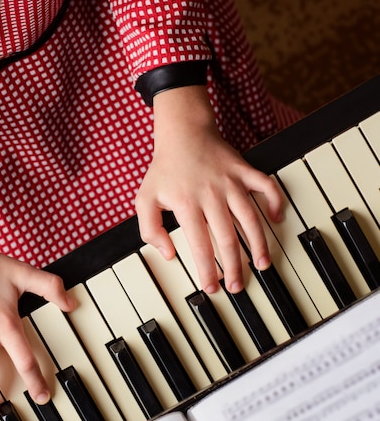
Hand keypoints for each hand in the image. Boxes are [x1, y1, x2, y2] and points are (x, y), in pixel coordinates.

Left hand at [135, 86, 282, 293]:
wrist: (182, 133)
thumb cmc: (164, 169)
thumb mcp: (144, 199)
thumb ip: (150, 229)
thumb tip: (169, 254)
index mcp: (186, 204)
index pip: (200, 245)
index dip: (207, 270)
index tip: (212, 287)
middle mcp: (211, 195)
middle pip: (228, 238)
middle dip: (235, 266)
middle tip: (237, 286)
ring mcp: (231, 182)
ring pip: (250, 218)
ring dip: (259, 243)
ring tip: (262, 264)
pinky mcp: (244, 170)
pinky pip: (267, 186)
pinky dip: (276, 202)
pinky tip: (277, 219)